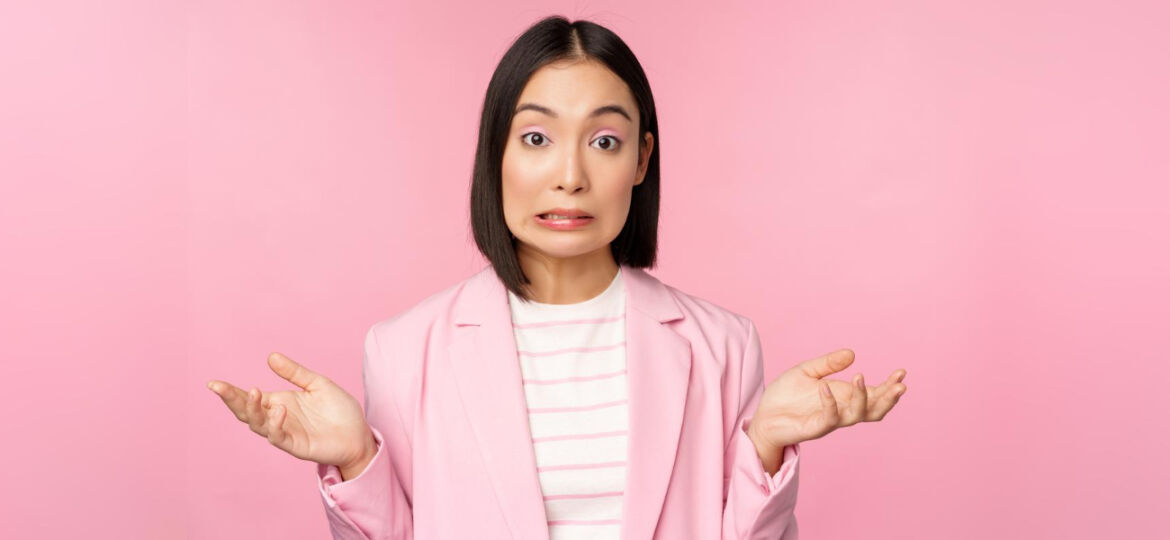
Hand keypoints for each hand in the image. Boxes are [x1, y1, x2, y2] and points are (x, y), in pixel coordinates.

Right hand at [207, 352, 376, 470]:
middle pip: (246, 411)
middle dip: (231, 400)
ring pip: (258, 425)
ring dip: (252, 410)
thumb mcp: (317, 384)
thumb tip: (270, 356)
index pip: (249, 397)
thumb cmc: (339, 411)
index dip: (231, 392)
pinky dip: (275, 425)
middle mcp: (277, 419)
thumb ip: (294, 373)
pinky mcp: (296, 446)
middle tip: (219, 387)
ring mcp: (286, 433)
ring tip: (254, 392)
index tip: (213, 383)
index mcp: (279, 403)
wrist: (359, 434)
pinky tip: (279, 410)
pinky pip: (279, 437)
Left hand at [748, 349, 906, 450]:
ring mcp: (831, 420)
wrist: (764, 416)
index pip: (874, 393)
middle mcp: (842, 410)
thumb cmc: (786, 396)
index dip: (889, 385)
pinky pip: (829, 417)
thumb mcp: (807, 372)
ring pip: (857, 415)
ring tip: (859, 377)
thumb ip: (828, 364)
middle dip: (888, 398)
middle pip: (875, 410)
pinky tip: (824, 387)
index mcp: (844, 397)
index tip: (901, 372)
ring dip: (862, 397)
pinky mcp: (816, 428)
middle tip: (900, 386)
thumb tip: (852, 353)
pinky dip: (830, 402)